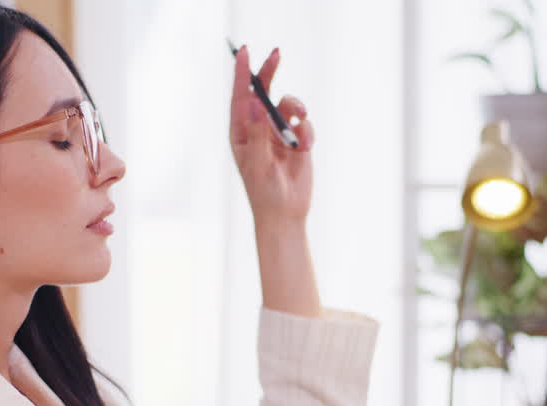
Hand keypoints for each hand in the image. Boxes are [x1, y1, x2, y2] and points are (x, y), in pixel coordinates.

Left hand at [229, 45, 314, 226]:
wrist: (286, 213)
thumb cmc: (264, 192)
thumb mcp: (257, 161)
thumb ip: (257, 132)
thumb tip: (253, 102)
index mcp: (241, 132)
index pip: (239, 96)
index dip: (241, 73)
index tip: (244, 51)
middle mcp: (258, 128)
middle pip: (263, 91)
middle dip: (269, 72)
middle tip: (276, 54)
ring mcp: (278, 133)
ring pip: (288, 104)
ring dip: (296, 108)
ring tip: (301, 120)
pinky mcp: (297, 140)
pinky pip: (304, 123)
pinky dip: (307, 131)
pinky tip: (305, 147)